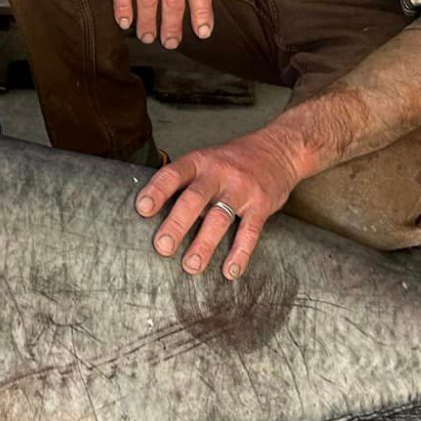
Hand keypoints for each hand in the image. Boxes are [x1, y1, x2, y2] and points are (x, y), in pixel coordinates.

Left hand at [134, 131, 305, 280]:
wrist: (279, 149)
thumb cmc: (232, 161)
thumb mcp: (206, 160)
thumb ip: (184, 183)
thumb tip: (152, 214)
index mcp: (199, 162)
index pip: (173, 174)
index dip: (157, 191)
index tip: (141, 209)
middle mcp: (218, 173)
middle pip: (194, 199)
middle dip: (177, 224)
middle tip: (162, 247)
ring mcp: (241, 189)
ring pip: (220, 217)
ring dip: (205, 244)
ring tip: (191, 266)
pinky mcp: (261, 204)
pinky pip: (250, 231)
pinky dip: (240, 253)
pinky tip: (230, 271)